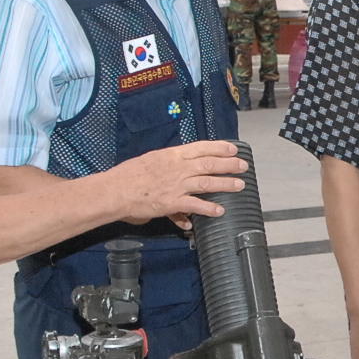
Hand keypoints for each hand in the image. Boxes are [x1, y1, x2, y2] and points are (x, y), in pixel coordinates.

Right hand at [100, 141, 247, 224]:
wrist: (116, 190)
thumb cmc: (129, 175)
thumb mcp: (151, 160)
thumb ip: (168, 164)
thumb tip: (179, 169)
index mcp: (172, 155)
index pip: (201, 148)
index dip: (220, 148)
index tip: (233, 149)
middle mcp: (177, 168)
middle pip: (209, 164)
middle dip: (229, 164)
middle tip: (242, 166)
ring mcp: (176, 185)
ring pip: (207, 183)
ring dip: (226, 184)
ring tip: (239, 185)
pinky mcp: (172, 202)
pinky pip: (195, 205)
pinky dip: (208, 208)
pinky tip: (219, 211)